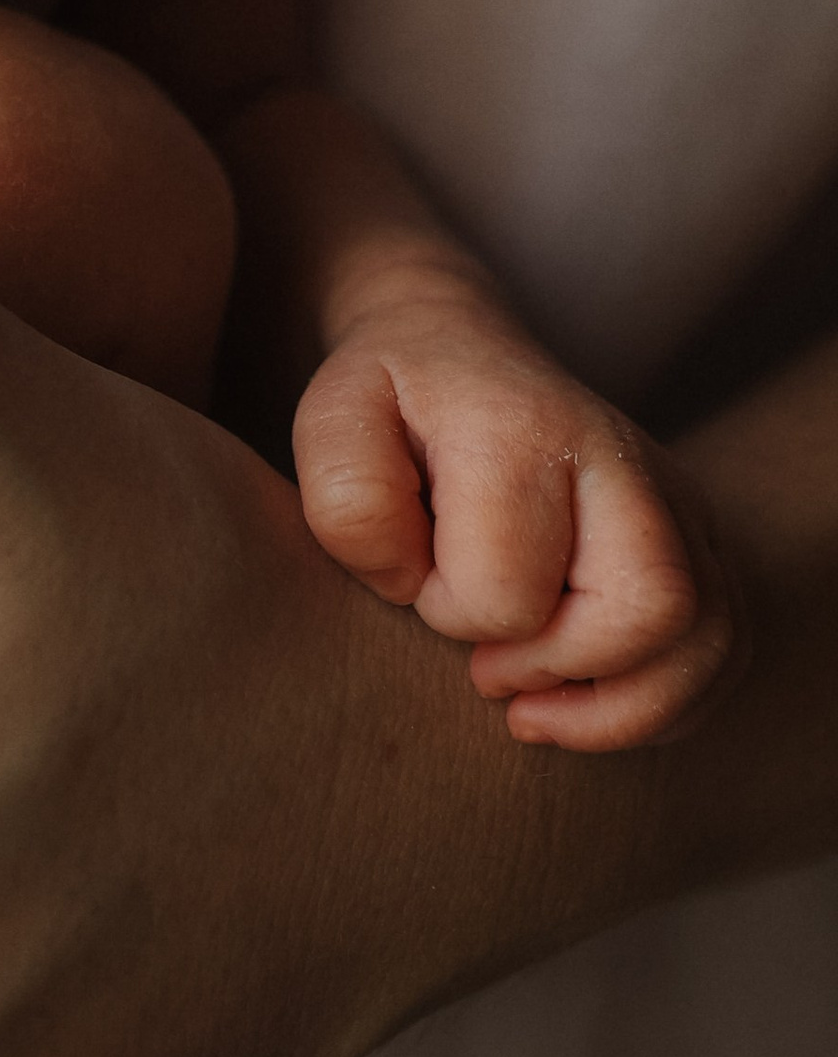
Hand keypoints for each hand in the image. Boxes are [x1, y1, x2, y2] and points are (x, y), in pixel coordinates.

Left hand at [232, 92, 740, 750]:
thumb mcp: (333, 420)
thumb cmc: (393, 399)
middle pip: (654, 607)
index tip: (421, 586)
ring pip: (709, 641)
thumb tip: (415, 582)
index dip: (453, 612)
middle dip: (563, 669)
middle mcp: (624, 460)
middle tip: (486, 667)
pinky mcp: (701, 537)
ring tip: (536, 704)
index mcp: (526, 429)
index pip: (512, 587)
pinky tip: (583, 699)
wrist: (456, 350)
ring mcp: (677, 498)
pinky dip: (663, 701)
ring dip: (622, 706)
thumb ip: (349, 503)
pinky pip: (723, 648)